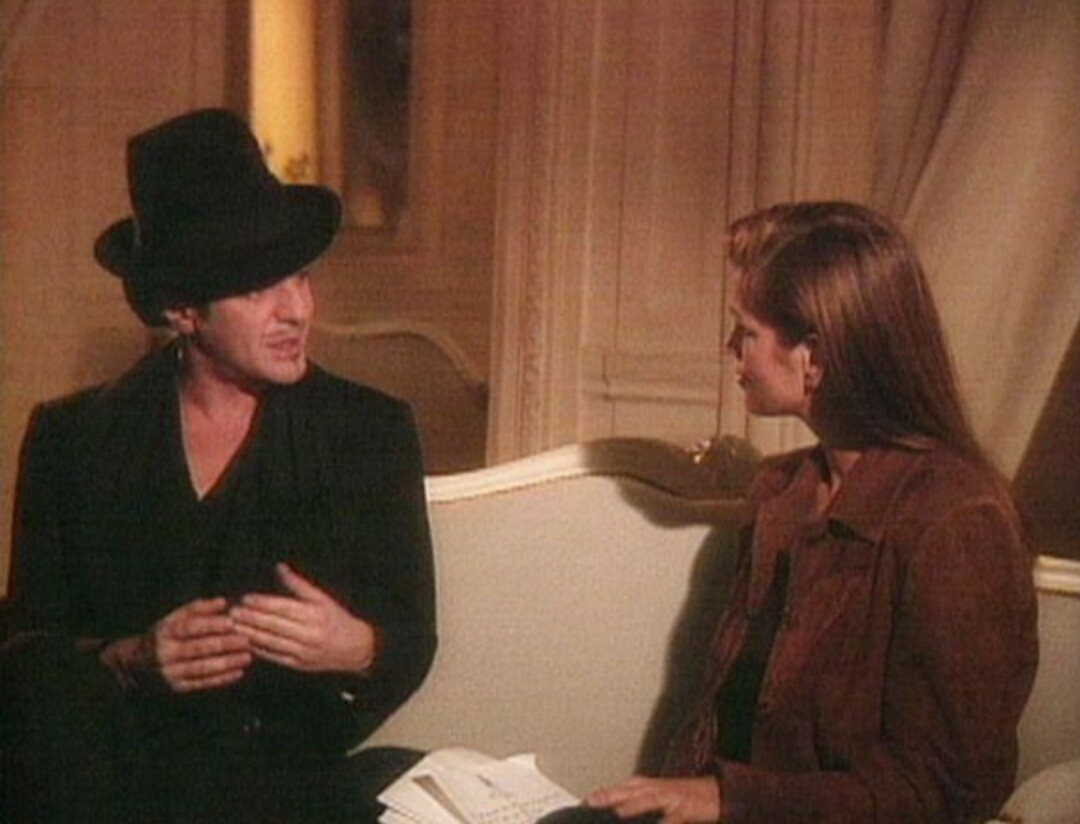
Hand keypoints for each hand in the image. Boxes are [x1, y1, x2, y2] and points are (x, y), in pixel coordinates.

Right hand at [101, 597, 252, 692]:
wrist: (136, 664)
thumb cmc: (164, 635)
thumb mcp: (174, 618)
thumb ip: (198, 609)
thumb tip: (223, 602)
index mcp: (164, 632)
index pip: (189, 628)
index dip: (211, 625)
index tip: (232, 622)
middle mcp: (165, 653)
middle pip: (197, 649)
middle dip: (224, 645)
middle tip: (247, 641)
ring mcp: (169, 673)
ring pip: (201, 668)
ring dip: (226, 663)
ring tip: (248, 657)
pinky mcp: (176, 688)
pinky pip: (201, 683)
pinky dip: (221, 679)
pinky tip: (238, 672)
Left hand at [230, 563, 377, 674]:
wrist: (355, 648)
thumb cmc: (336, 618)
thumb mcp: (322, 598)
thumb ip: (298, 584)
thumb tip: (279, 567)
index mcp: (315, 613)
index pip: (283, 607)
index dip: (262, 603)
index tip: (245, 598)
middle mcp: (309, 633)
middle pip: (274, 625)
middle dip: (251, 618)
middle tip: (232, 613)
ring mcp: (304, 651)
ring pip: (272, 642)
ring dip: (251, 634)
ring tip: (234, 627)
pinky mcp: (299, 665)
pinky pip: (275, 657)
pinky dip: (260, 650)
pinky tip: (247, 643)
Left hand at [585, 776, 720, 823]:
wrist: (715, 794)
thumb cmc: (681, 797)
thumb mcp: (657, 797)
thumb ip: (636, 803)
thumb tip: (616, 811)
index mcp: (646, 786)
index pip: (619, 789)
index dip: (601, 794)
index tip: (583, 803)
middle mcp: (655, 789)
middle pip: (629, 791)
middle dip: (610, 796)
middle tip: (590, 802)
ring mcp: (670, 798)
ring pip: (649, 799)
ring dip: (633, 805)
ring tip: (618, 811)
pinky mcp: (686, 809)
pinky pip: (673, 818)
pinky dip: (665, 822)